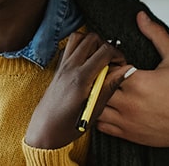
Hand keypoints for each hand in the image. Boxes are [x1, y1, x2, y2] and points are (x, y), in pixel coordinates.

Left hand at [25, 31, 129, 149]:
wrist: (44, 130)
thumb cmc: (67, 125)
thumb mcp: (94, 109)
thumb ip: (109, 86)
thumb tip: (125, 71)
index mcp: (81, 78)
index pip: (104, 51)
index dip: (118, 55)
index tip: (121, 65)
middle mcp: (70, 68)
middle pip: (92, 38)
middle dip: (106, 46)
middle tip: (111, 61)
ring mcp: (62, 66)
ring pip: (79, 37)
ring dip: (92, 43)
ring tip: (99, 59)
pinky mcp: (58, 67)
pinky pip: (69, 46)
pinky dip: (80, 47)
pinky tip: (86, 62)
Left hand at [97, 11, 168, 146]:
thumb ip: (156, 35)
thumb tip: (140, 16)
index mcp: (138, 82)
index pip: (107, 67)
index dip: (106, 61)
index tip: (113, 60)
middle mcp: (129, 102)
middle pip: (98, 86)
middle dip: (98, 78)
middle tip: (104, 73)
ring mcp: (126, 120)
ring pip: (95, 106)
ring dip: (95, 97)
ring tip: (102, 89)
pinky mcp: (127, 134)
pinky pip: (101, 125)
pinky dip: (99, 115)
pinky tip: (106, 106)